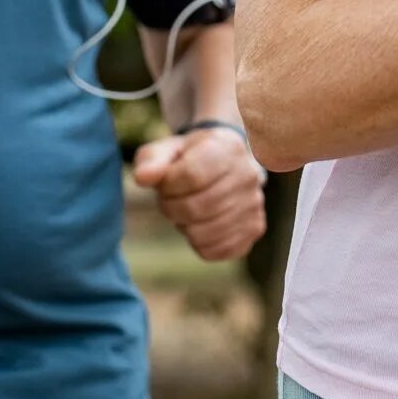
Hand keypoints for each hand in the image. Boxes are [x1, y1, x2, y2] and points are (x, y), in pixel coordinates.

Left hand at [132, 126, 266, 261]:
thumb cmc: (189, 157)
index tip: (165, 183)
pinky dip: (199, 243)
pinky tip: (200, 224)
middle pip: (197, 207)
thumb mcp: (168, 149)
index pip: (191, 175)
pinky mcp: (254, 229)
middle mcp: (248, 175)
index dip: (168, 185)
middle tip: (170, 200)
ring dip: (184, 226)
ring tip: (187, 210)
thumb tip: (142, 177)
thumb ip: (151, 160)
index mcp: (227, 147)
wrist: (223, 164)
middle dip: (171, 208)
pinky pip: (216, 251)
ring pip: (205, 233)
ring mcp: (255, 204)